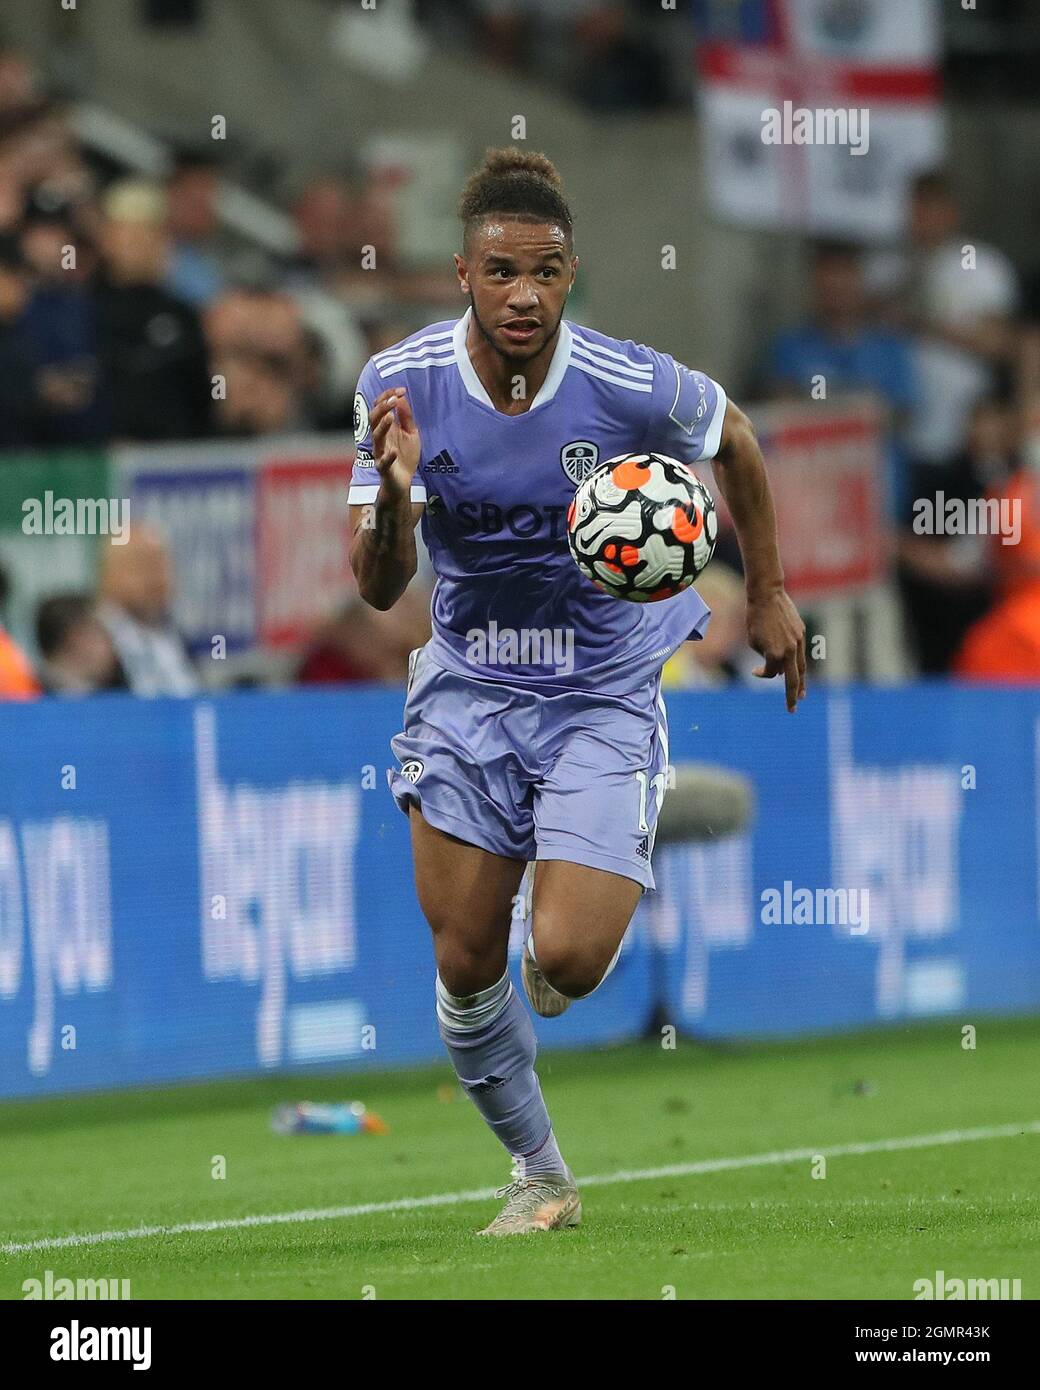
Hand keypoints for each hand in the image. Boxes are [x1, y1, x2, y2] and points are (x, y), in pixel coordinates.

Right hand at [370, 387, 420, 501]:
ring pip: (376, 437)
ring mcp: (380, 453)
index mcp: (385, 428)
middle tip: (394, 398)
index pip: (380, 407)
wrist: (402, 483)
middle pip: (373, 418)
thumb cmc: (404, 457)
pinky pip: (383, 463)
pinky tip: (394, 452)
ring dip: (382, 426)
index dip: (387, 396)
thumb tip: (402, 397)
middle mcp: (380, 438)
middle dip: (382, 406)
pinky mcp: (383, 469)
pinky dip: (388, 457)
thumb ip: (406, 417)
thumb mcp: (410, 433)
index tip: (401, 390)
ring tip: (390, 415)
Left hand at [746, 586, 805, 711]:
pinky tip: (798, 670)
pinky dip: (797, 663)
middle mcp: (790, 650)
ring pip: (801, 667)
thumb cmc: (754, 618)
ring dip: (801, 683)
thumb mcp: (753, 642)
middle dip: (792, 696)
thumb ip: (766, 658)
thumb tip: (778, 669)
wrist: (767, 595)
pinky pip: (800, 652)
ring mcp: (798, 642)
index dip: (762, 674)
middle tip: (792, 708)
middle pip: (793, 680)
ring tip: (801, 695)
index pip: (771, 673)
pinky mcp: (801, 633)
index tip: (753, 671)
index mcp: (775, 654)